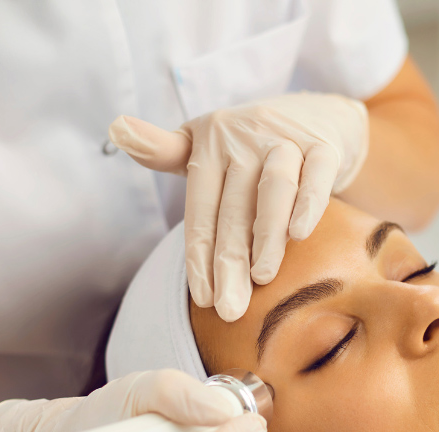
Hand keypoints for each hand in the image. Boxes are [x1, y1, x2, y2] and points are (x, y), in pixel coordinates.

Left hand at [108, 92, 368, 320]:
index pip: (200, 210)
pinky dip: (308, 202)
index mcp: (209, 145)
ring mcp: (284, 139)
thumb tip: (116, 128)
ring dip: (266, 235)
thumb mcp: (205, 144)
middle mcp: (243, 138)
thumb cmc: (249, 145)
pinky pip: (315, 174)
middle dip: (229, 263)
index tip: (205, 300)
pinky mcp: (322, 145)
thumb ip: (165, 151)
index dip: (199, 257)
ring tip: (262, 278)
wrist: (314, 115)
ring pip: (273, 190)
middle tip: (230, 310)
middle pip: (233, 210)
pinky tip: (300, 234)